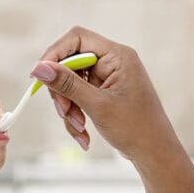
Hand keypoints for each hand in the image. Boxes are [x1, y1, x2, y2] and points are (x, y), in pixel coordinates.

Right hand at [34, 26, 182, 163]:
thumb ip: (67, 85)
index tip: (39, 76)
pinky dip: (76, 116)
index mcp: (118, 56)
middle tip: (63, 112)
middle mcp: (113, 62)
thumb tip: (39, 68)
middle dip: (63, 91)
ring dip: (69, 108)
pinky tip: (84, 136)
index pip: (77, 38)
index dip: (54, 54)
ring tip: (79, 130)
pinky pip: (78, 97)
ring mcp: (108, 78)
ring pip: (71, 84)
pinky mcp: (104, 93)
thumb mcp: (97, 106)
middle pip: (70, 63)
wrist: (154, 154)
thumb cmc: (136, 128)